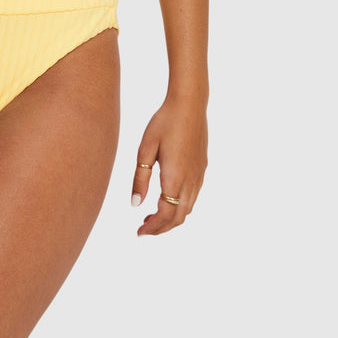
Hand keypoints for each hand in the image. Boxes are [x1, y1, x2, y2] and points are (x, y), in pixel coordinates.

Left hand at [131, 94, 207, 235]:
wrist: (190, 105)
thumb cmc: (164, 122)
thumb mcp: (145, 148)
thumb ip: (140, 178)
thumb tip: (135, 205)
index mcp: (174, 177)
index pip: (165, 214)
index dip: (152, 227)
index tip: (139, 232)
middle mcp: (190, 181)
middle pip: (178, 217)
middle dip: (161, 228)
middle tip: (143, 229)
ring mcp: (199, 176)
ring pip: (188, 209)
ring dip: (171, 218)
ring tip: (152, 217)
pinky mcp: (203, 169)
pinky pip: (193, 197)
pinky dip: (180, 207)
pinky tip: (168, 199)